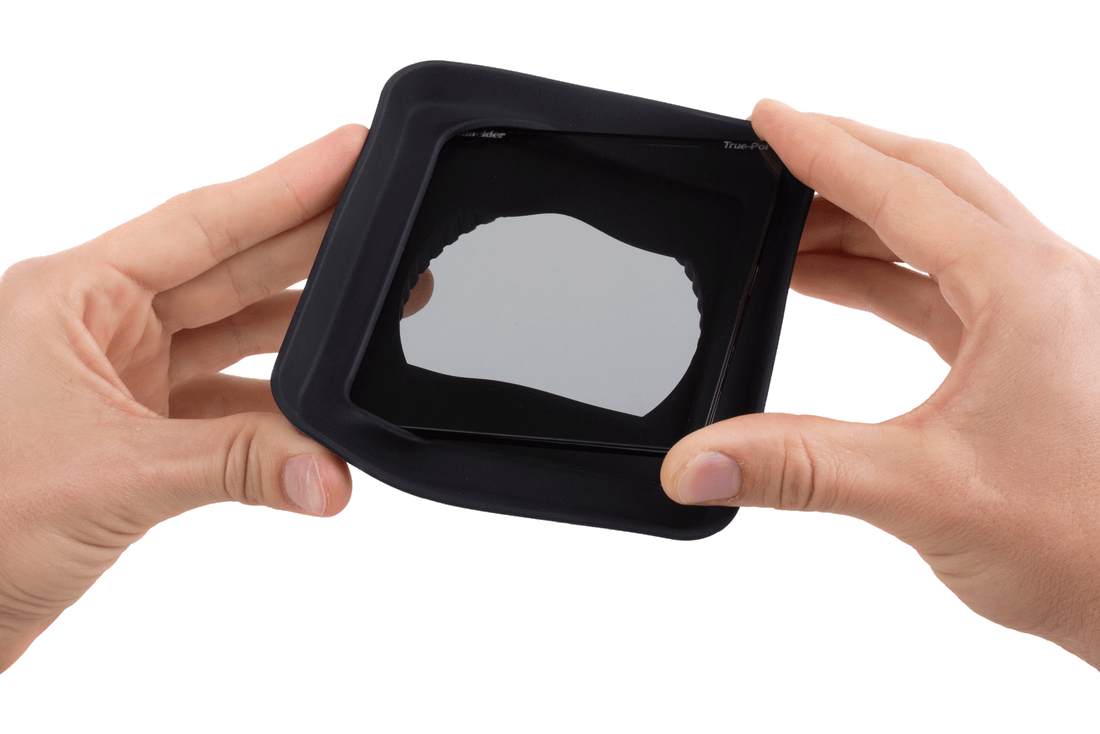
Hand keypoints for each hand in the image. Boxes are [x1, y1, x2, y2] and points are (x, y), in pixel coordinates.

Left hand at [0, 123, 431, 672]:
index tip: (350, 153)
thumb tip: (334, 476)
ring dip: (302, 334)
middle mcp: (97, 327)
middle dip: (311, 249)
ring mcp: (117, 382)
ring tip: (376, 312)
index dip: (283, 186)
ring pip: (230, 339)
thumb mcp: (116, 474)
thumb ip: (239, 465)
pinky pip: (223, 410)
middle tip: (387, 221)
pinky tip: (320, 418)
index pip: (200, 224)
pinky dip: (273, 417)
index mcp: (73, 296)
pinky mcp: (131, 435)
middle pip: (227, 272)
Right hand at [661, 98, 1099, 670]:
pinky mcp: (1036, 351)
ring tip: (785, 228)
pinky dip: (885, 274)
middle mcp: (1044, 283)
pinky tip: (838, 284)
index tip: (767, 119)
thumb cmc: (1080, 539)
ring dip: (861, 223)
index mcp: (1024, 287)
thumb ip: (794, 468)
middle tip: (776, 152)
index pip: (903, 190)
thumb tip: (694, 462)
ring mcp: (1045, 315)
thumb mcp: (919, 492)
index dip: (824, 150)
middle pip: (933, 185)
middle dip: (848, 162)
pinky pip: (947, 284)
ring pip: (941, 232)